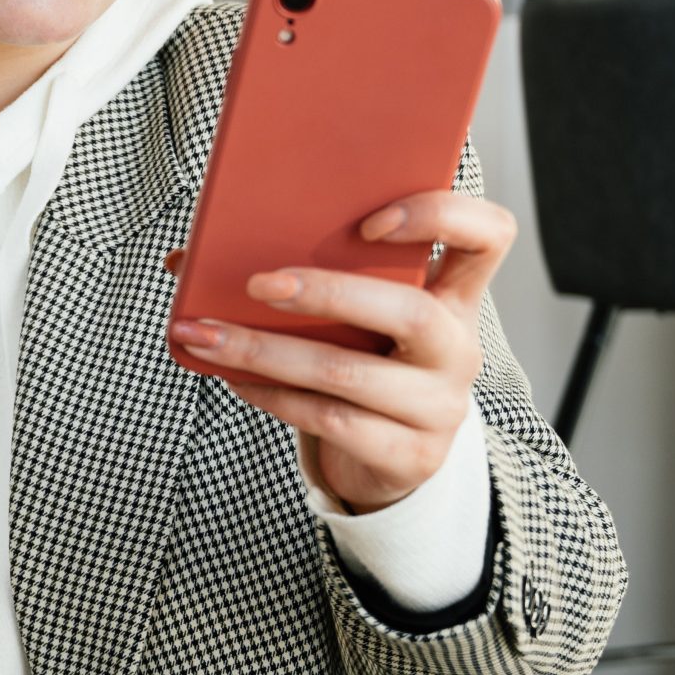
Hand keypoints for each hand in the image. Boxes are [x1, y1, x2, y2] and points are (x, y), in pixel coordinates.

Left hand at [167, 192, 514, 512]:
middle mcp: (458, 348)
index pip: (488, 235)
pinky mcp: (410, 455)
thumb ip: (296, 273)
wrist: (385, 458)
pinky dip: (272, 396)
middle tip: (257, 284)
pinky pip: (331, 421)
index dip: (441, 216)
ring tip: (203, 335)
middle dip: (327, 293)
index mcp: (453, 294)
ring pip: (350, 374)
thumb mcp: (346, 318)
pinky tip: (232, 378)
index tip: (370, 221)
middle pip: (412, 312)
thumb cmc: (359, 362)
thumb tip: (185, 260)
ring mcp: (440, 406)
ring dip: (265, 352)